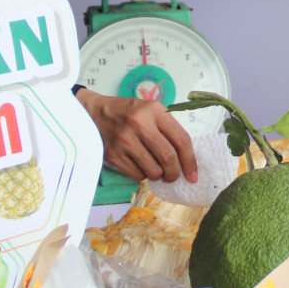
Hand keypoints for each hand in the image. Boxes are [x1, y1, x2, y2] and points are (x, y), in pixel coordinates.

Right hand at [77, 89, 199, 182]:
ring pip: (153, 170)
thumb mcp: (151, 111)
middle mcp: (140, 124)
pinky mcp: (113, 154)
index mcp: (155, 111)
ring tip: (155, 170)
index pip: (181, 139)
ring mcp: (125, 140)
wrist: (95, 113)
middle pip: (168, 158)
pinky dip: (142, 176)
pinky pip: (137, 175)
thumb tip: (186, 158)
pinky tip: (140, 166)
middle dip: (174, 173)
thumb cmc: (128, 113)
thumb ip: (168, 129)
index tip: (193, 175)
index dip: (190, 160)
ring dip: (158, 175)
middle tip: (173, 176)